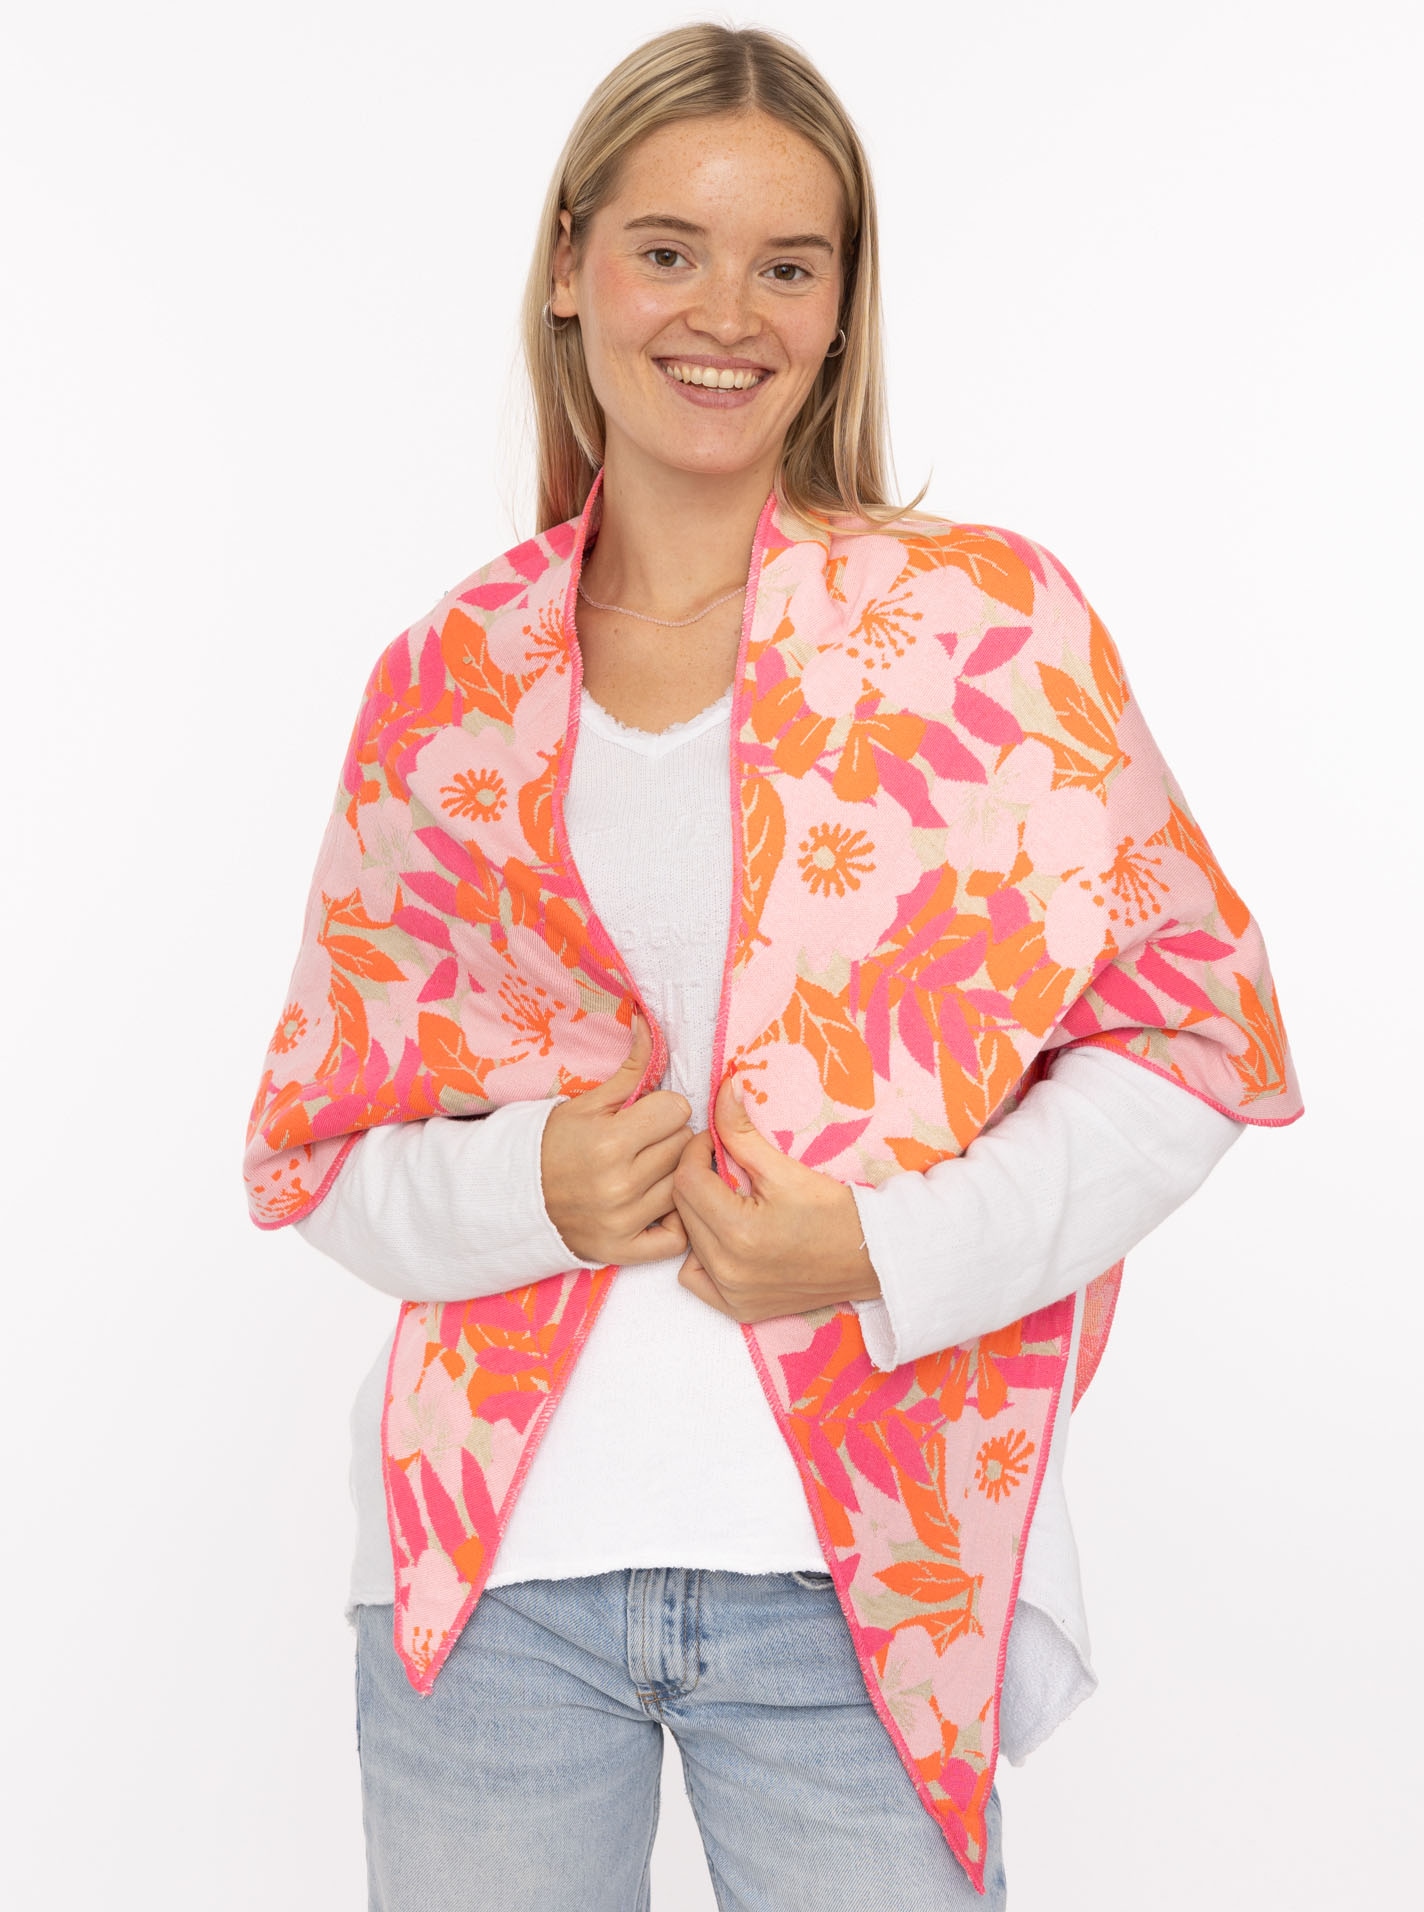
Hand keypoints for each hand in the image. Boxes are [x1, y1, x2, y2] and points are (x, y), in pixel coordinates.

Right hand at [541, 1017, 693, 1265]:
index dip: (664, 1107)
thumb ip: (629, 1069)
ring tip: (649, 1169)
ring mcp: (623, 1221)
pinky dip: (675, 1222)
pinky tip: (659, 1205)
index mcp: (609, 1141)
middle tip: (646, 1141)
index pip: (677, 1110)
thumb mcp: (586, 1103)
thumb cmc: (552, 1145)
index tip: (647, 1115)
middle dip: (669, 1137)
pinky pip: (677, 1237)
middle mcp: (620, 1184)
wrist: (515, 1199)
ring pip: (684, 1185)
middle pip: (683, 1145)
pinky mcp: (623, 1251)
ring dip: (673, 1174)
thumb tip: (647, 1023)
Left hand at [672, 1075, 881, 1322]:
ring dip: (699, 1214)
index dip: (696, 1152)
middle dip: (697, 1179)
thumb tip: (722, 1089)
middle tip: (723, 1165)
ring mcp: (732, 1294)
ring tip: (729, 1200)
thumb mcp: (786, 1167)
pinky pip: (695, 1279)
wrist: (872, 1257)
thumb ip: (743, 1131)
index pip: (686, 1180)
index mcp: (739, 1231)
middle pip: (683, 1209)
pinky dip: (701, 1257)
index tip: (716, 1142)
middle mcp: (729, 1269)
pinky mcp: (739, 1309)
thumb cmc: (836, 1210)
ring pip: (687, 1240)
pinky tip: (726, 1239)